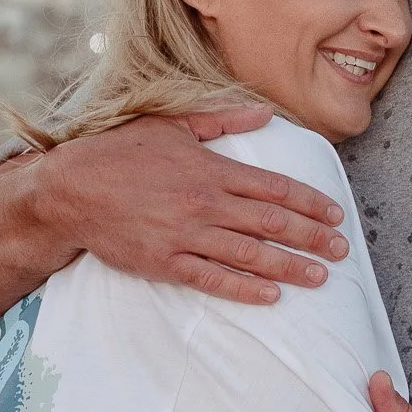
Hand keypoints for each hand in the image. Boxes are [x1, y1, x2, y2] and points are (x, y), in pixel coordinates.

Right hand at [31, 108, 348, 304]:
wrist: (69, 190)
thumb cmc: (119, 153)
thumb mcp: (171, 125)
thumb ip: (221, 120)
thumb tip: (264, 114)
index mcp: (210, 169)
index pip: (274, 186)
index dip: (310, 201)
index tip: (336, 213)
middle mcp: (205, 203)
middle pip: (271, 222)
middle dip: (312, 237)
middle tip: (342, 250)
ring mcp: (185, 235)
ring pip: (249, 255)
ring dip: (289, 267)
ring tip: (320, 277)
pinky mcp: (165, 262)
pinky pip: (212, 279)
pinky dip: (243, 289)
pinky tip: (271, 297)